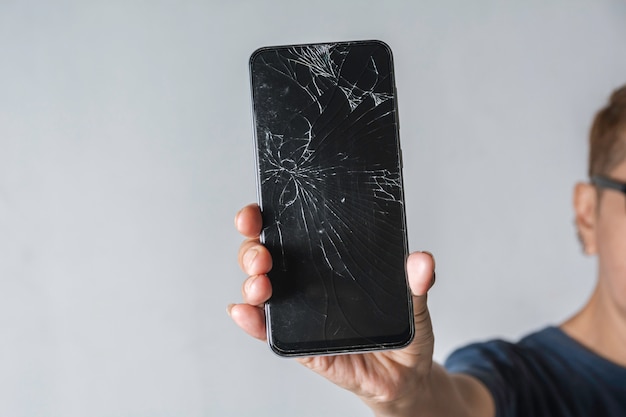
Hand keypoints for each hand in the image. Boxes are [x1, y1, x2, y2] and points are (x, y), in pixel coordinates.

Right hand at [229, 203, 436, 414]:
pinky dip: (252, 322)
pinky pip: (270, 331)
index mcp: (328, 263)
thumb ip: (418, 282)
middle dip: (252, 250)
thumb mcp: (415, 303)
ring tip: (260, 285)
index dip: (266, 218)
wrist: (404, 378)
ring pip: (261, 290)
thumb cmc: (402, 334)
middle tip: (263, 256)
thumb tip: (422, 260)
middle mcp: (307, 283)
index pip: (290, 232)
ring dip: (251, 284)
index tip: (258, 212)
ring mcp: (299, 313)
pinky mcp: (300, 345)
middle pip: (265, 257)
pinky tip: (244, 313)